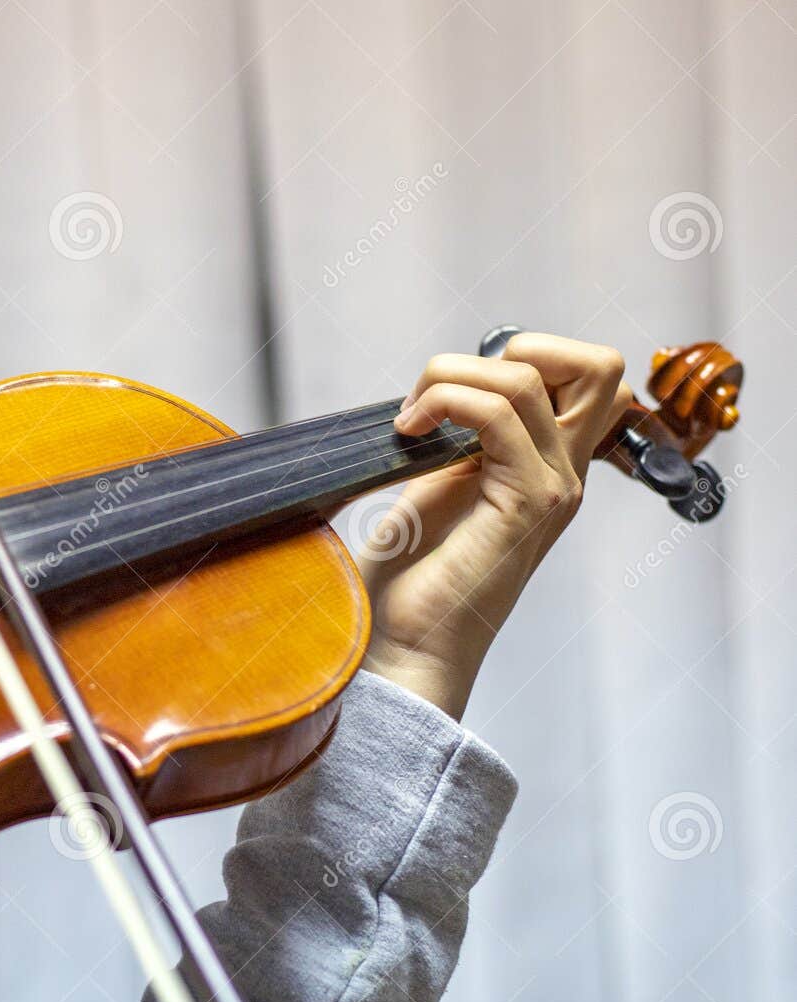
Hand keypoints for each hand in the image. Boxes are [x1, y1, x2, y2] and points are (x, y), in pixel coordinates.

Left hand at [361, 334, 631, 719]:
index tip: (451, 395)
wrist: (402, 653)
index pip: (584, 378)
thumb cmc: (406, 586)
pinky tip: (409, 431)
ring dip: (452, 374)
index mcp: (545, 469)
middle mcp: (562, 476)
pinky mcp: (527, 504)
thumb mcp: (433, 490)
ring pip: (530, 375)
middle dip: (519, 348)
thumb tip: (440, 388)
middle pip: (600, 365)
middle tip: (449, 392)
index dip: (524, 358)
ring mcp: (552, 489)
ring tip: (410, 418)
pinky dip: (446, 399)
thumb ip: (458, 440)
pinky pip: (499, 411)